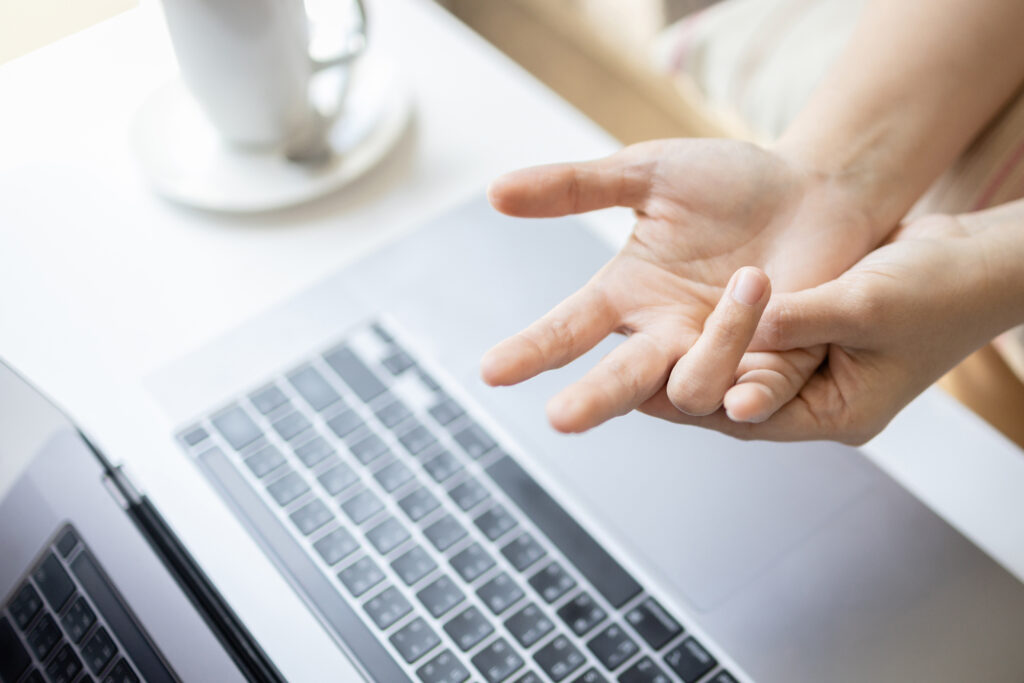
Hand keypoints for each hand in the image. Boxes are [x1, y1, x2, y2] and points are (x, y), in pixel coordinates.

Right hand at [480, 139, 883, 432]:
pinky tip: (747, 395)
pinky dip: (751, 394)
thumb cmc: (733, 183)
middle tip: (561, 419)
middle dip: (593, 399)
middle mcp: (664, 336)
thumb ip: (575, 185)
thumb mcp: (648, 172)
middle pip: (620, 382)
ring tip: (753, 277)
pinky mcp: (773, 366)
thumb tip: (495, 192)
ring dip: (720, 339)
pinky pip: (756, 395)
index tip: (490, 371)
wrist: (819, 190)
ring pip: (695, 385)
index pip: (568, 330)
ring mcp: (718, 356)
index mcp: (627, 296)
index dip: (532, 351)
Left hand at [642, 208, 1023, 443]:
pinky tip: (673, 320)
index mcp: (837, 412)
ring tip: (631, 351)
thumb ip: (803, 318)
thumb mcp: (867, 301)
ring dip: (690, 362)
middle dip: (678, 390)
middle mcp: (815, 402)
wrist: (973, 261)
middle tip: (617, 383)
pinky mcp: (802, 343)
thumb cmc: (941, 288)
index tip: (644, 391)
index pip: (748, 417)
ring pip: (732, 375)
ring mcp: (808, 374)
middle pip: (730, 404)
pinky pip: (747, 346)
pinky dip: (715, 335)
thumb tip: (748, 324)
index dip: (694, 402)